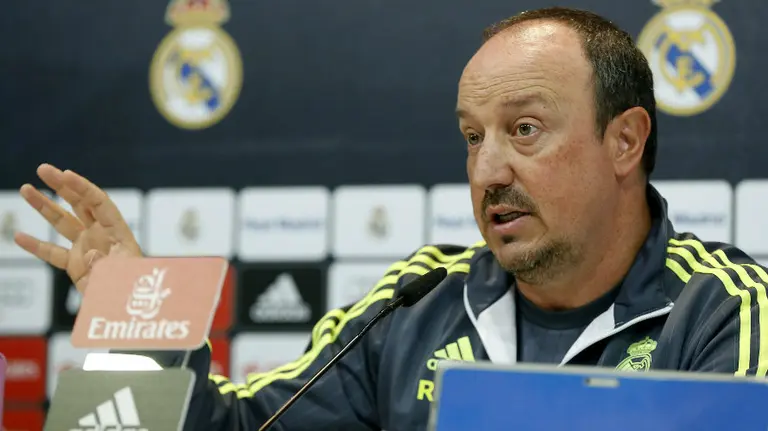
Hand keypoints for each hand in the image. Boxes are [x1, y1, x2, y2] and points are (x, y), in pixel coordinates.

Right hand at [14, 164, 141, 293]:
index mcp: (118, 233)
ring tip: (26, 188)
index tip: (64, 174)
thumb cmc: (135, 289)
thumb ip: (105, 264)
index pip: (100, 203)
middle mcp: (102, 235)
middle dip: (62, 186)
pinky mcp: (75, 264)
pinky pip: (54, 252)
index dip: (83, 187)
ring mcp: (87, 247)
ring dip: (44, 206)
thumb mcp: (124, 275)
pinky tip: (19, 236)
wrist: (130, 309)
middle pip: (80, 204)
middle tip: (43, 169)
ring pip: (63, 222)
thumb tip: (88, 253)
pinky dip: (37, 245)